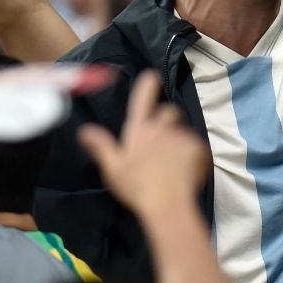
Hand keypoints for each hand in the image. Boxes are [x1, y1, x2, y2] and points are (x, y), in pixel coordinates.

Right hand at [78, 73, 208, 214]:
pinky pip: (197, 147)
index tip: (152, 76)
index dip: (148, 84)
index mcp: (139, 130)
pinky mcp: (199, 150)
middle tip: (161, 140)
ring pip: (183, 131)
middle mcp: (162, 128)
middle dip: (167, 119)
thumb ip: (101, 146)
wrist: (168, 206)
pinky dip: (192, 155)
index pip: (143, 98)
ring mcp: (182, 137)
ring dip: (179, 140)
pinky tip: (185, 172)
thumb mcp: (112, 169)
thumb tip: (84, 129)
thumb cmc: (137, 188)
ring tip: (172, 163)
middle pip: (169, 112)